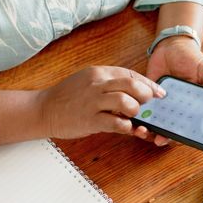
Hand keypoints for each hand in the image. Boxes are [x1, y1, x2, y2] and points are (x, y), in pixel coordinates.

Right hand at [38, 66, 165, 138]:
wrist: (43, 110)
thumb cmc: (68, 97)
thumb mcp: (88, 82)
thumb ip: (110, 85)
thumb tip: (135, 93)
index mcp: (99, 73)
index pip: (130, 74)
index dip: (148, 84)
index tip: (159, 93)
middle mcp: (97, 84)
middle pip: (131, 85)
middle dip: (146, 96)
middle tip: (149, 105)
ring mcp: (93, 102)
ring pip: (126, 102)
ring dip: (136, 111)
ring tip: (134, 117)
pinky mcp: (90, 120)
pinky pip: (116, 123)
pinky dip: (126, 127)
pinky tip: (127, 128)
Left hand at [139, 36, 202, 144]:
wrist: (171, 45)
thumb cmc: (191, 58)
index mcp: (191, 106)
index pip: (188, 126)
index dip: (185, 135)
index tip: (182, 140)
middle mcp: (175, 109)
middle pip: (169, 128)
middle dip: (164, 137)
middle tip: (160, 140)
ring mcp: (160, 104)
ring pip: (154, 123)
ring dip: (149, 130)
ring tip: (144, 131)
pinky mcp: (146, 97)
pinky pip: (141, 110)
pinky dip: (138, 117)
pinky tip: (136, 120)